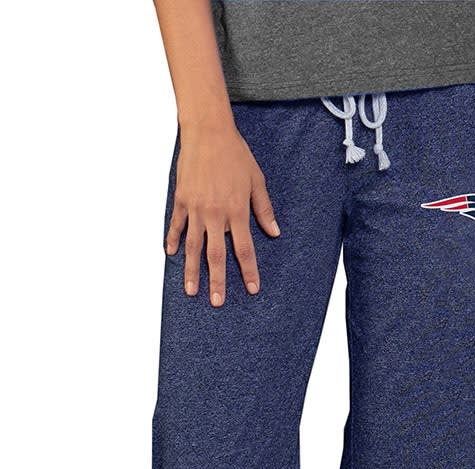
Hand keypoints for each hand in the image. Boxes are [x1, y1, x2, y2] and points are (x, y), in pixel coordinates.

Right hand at [165, 117, 279, 305]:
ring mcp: (195, 208)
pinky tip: (170, 254)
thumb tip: (274, 233)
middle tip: (217, 302)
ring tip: (191, 291)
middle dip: (217, 281)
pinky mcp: (181, 200)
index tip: (251, 289)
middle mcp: (215, 214)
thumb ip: (263, 209)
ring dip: (192, 271)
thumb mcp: (256, 181)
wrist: (207, 131)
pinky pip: (176, 225)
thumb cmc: (235, 154)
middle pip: (216, 255)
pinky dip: (172, 240)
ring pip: (193, 247)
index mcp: (236, 211)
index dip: (248, 271)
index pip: (244, 249)